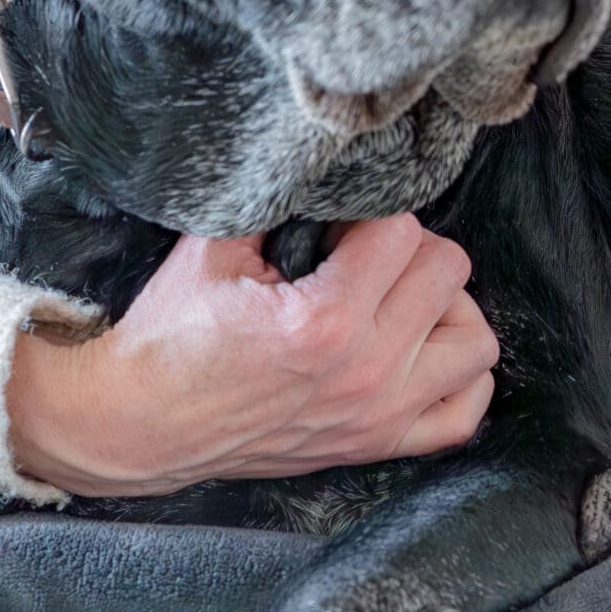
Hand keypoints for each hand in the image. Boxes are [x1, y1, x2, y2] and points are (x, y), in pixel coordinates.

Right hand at [7, 215, 498, 497]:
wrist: (136, 424)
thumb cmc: (169, 337)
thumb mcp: (210, 249)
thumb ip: (275, 202)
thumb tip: (327, 165)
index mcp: (325, 320)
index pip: (401, 230)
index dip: (370, 213)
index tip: (338, 225)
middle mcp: (366, 372)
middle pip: (448, 272)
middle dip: (409, 248)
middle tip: (365, 253)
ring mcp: (379, 416)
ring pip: (474, 342)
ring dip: (446, 309)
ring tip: (401, 298)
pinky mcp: (376, 446)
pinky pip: (462, 415)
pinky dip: (457, 379)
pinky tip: (421, 351)